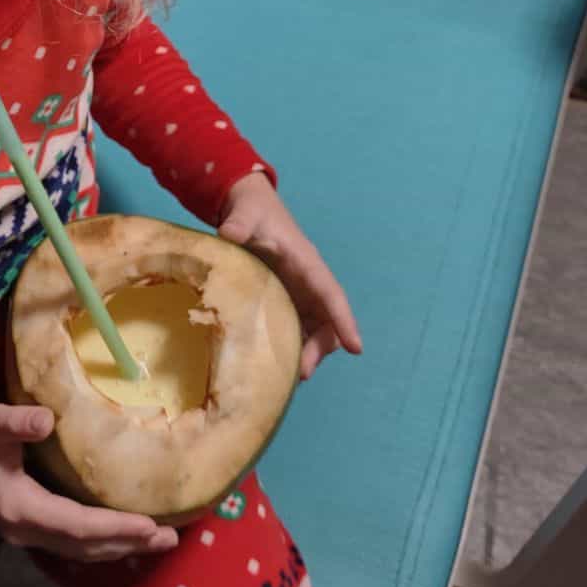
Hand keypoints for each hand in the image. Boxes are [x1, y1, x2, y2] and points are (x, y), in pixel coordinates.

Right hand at [0, 401, 178, 560]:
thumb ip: (15, 422)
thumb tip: (45, 420)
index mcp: (20, 509)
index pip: (77, 526)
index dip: (115, 527)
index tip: (150, 524)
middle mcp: (26, 530)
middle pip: (85, 546)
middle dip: (128, 542)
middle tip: (169, 537)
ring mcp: (28, 533)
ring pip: (81, 549)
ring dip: (120, 546)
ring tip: (158, 540)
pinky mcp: (31, 527)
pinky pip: (73, 543)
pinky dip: (103, 542)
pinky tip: (124, 535)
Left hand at [218, 171, 362, 379]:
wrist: (248, 210)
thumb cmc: (252, 211)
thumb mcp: (245, 213)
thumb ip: (239, 223)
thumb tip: (230, 234)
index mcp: (306, 263)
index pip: (331, 294)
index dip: (344, 321)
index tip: (356, 348)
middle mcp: (308, 283)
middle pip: (327, 321)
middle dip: (321, 348)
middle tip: (301, 372)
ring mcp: (298, 295)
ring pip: (314, 330)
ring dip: (307, 352)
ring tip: (287, 376)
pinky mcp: (285, 301)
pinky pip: (296, 329)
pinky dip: (290, 347)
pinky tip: (272, 364)